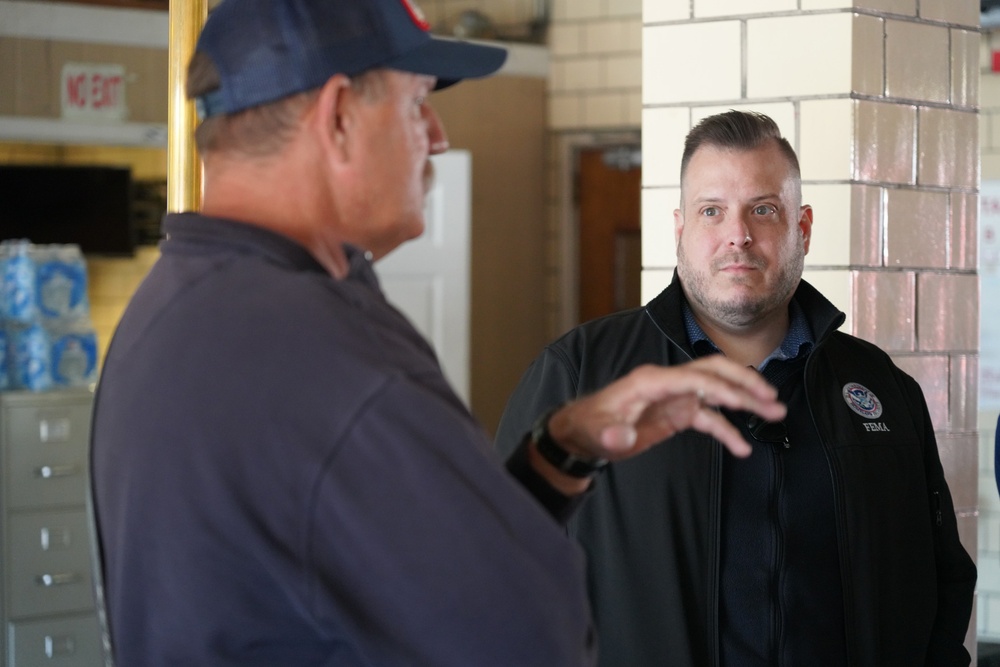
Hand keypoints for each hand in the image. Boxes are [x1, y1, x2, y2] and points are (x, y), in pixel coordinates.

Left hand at [548, 356, 784, 462]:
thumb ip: (612, 435)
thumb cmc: (591, 427)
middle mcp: (667, 383)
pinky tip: (742, 448)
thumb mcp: (598, 434)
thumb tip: (623, 437)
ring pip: (718, 390)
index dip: (719, 387)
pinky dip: (727, 430)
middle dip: (744, 381)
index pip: (692, 376)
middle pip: (713, 371)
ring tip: (775, 412)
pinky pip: (709, 417)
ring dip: (746, 400)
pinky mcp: (677, 412)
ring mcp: (675, 396)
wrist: (584, 432)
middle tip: (772, 397)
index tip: (743, 401)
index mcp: (650, 381)